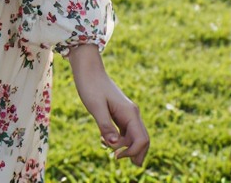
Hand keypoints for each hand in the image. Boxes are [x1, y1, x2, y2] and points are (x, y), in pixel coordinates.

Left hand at [67, 45, 149, 166]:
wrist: (87, 69)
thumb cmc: (90, 85)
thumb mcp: (95, 106)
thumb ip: (105, 125)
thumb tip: (113, 145)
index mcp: (130, 113)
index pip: (141, 139)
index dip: (132, 152)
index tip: (115, 155)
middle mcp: (132, 113)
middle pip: (142, 140)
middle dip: (135, 154)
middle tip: (119, 161)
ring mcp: (127, 113)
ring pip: (134, 136)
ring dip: (127, 147)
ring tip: (114, 155)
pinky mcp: (119, 113)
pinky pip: (125, 130)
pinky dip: (120, 140)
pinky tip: (107, 142)